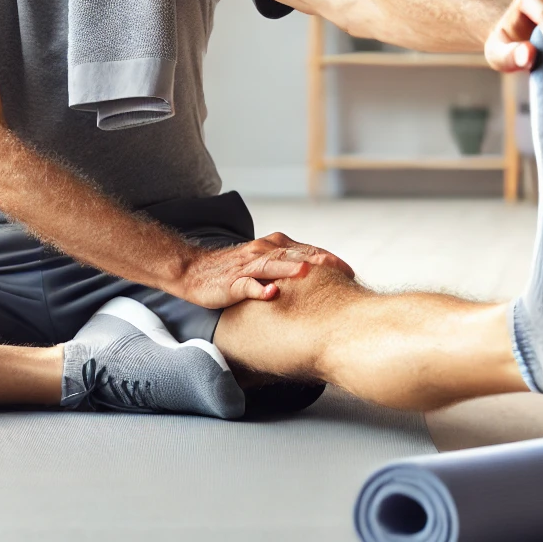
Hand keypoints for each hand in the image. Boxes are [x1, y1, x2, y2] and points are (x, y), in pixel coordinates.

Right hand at [176, 231, 355, 308]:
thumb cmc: (231, 270)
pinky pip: (247, 285)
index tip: (350, 271)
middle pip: (294, 254)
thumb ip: (285, 266)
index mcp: (272, 247)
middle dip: (318, 260)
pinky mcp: (231, 282)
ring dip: (290, 268)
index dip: (328, 259)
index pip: (305, 250)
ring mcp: (246, 266)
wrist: (193, 271)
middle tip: (342, 271)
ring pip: (272, 264)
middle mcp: (261, 252)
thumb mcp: (262, 265)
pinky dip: (259, 288)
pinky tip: (271, 294)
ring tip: (308, 273)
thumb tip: (315, 280)